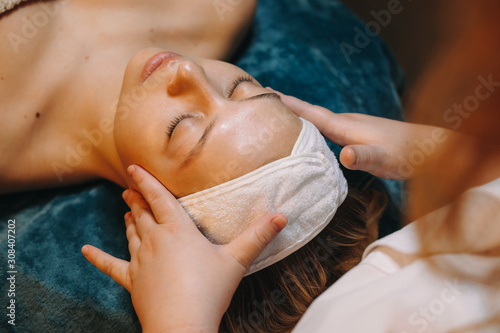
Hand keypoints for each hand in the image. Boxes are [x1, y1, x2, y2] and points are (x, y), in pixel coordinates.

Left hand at [82, 165, 286, 332]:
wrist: (182, 326)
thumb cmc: (209, 290)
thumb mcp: (237, 260)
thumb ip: (259, 236)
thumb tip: (282, 215)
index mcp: (177, 230)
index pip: (159, 198)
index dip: (146, 181)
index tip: (133, 167)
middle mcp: (154, 240)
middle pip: (142, 213)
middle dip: (136, 198)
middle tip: (128, 187)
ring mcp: (140, 261)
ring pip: (131, 234)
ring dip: (128, 220)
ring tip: (124, 210)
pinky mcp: (132, 281)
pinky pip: (112, 266)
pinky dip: (98, 258)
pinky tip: (84, 251)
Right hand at [272, 89, 454, 179]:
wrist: (433, 149)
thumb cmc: (409, 155)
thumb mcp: (386, 158)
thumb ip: (365, 156)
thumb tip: (345, 155)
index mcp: (346, 126)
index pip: (311, 112)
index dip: (288, 104)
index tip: (264, 93)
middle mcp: (347, 123)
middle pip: (311, 113)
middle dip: (287, 107)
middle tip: (263, 104)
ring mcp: (353, 129)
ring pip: (319, 121)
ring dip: (300, 118)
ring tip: (281, 119)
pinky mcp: (359, 137)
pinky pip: (328, 130)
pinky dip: (314, 129)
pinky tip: (314, 138)